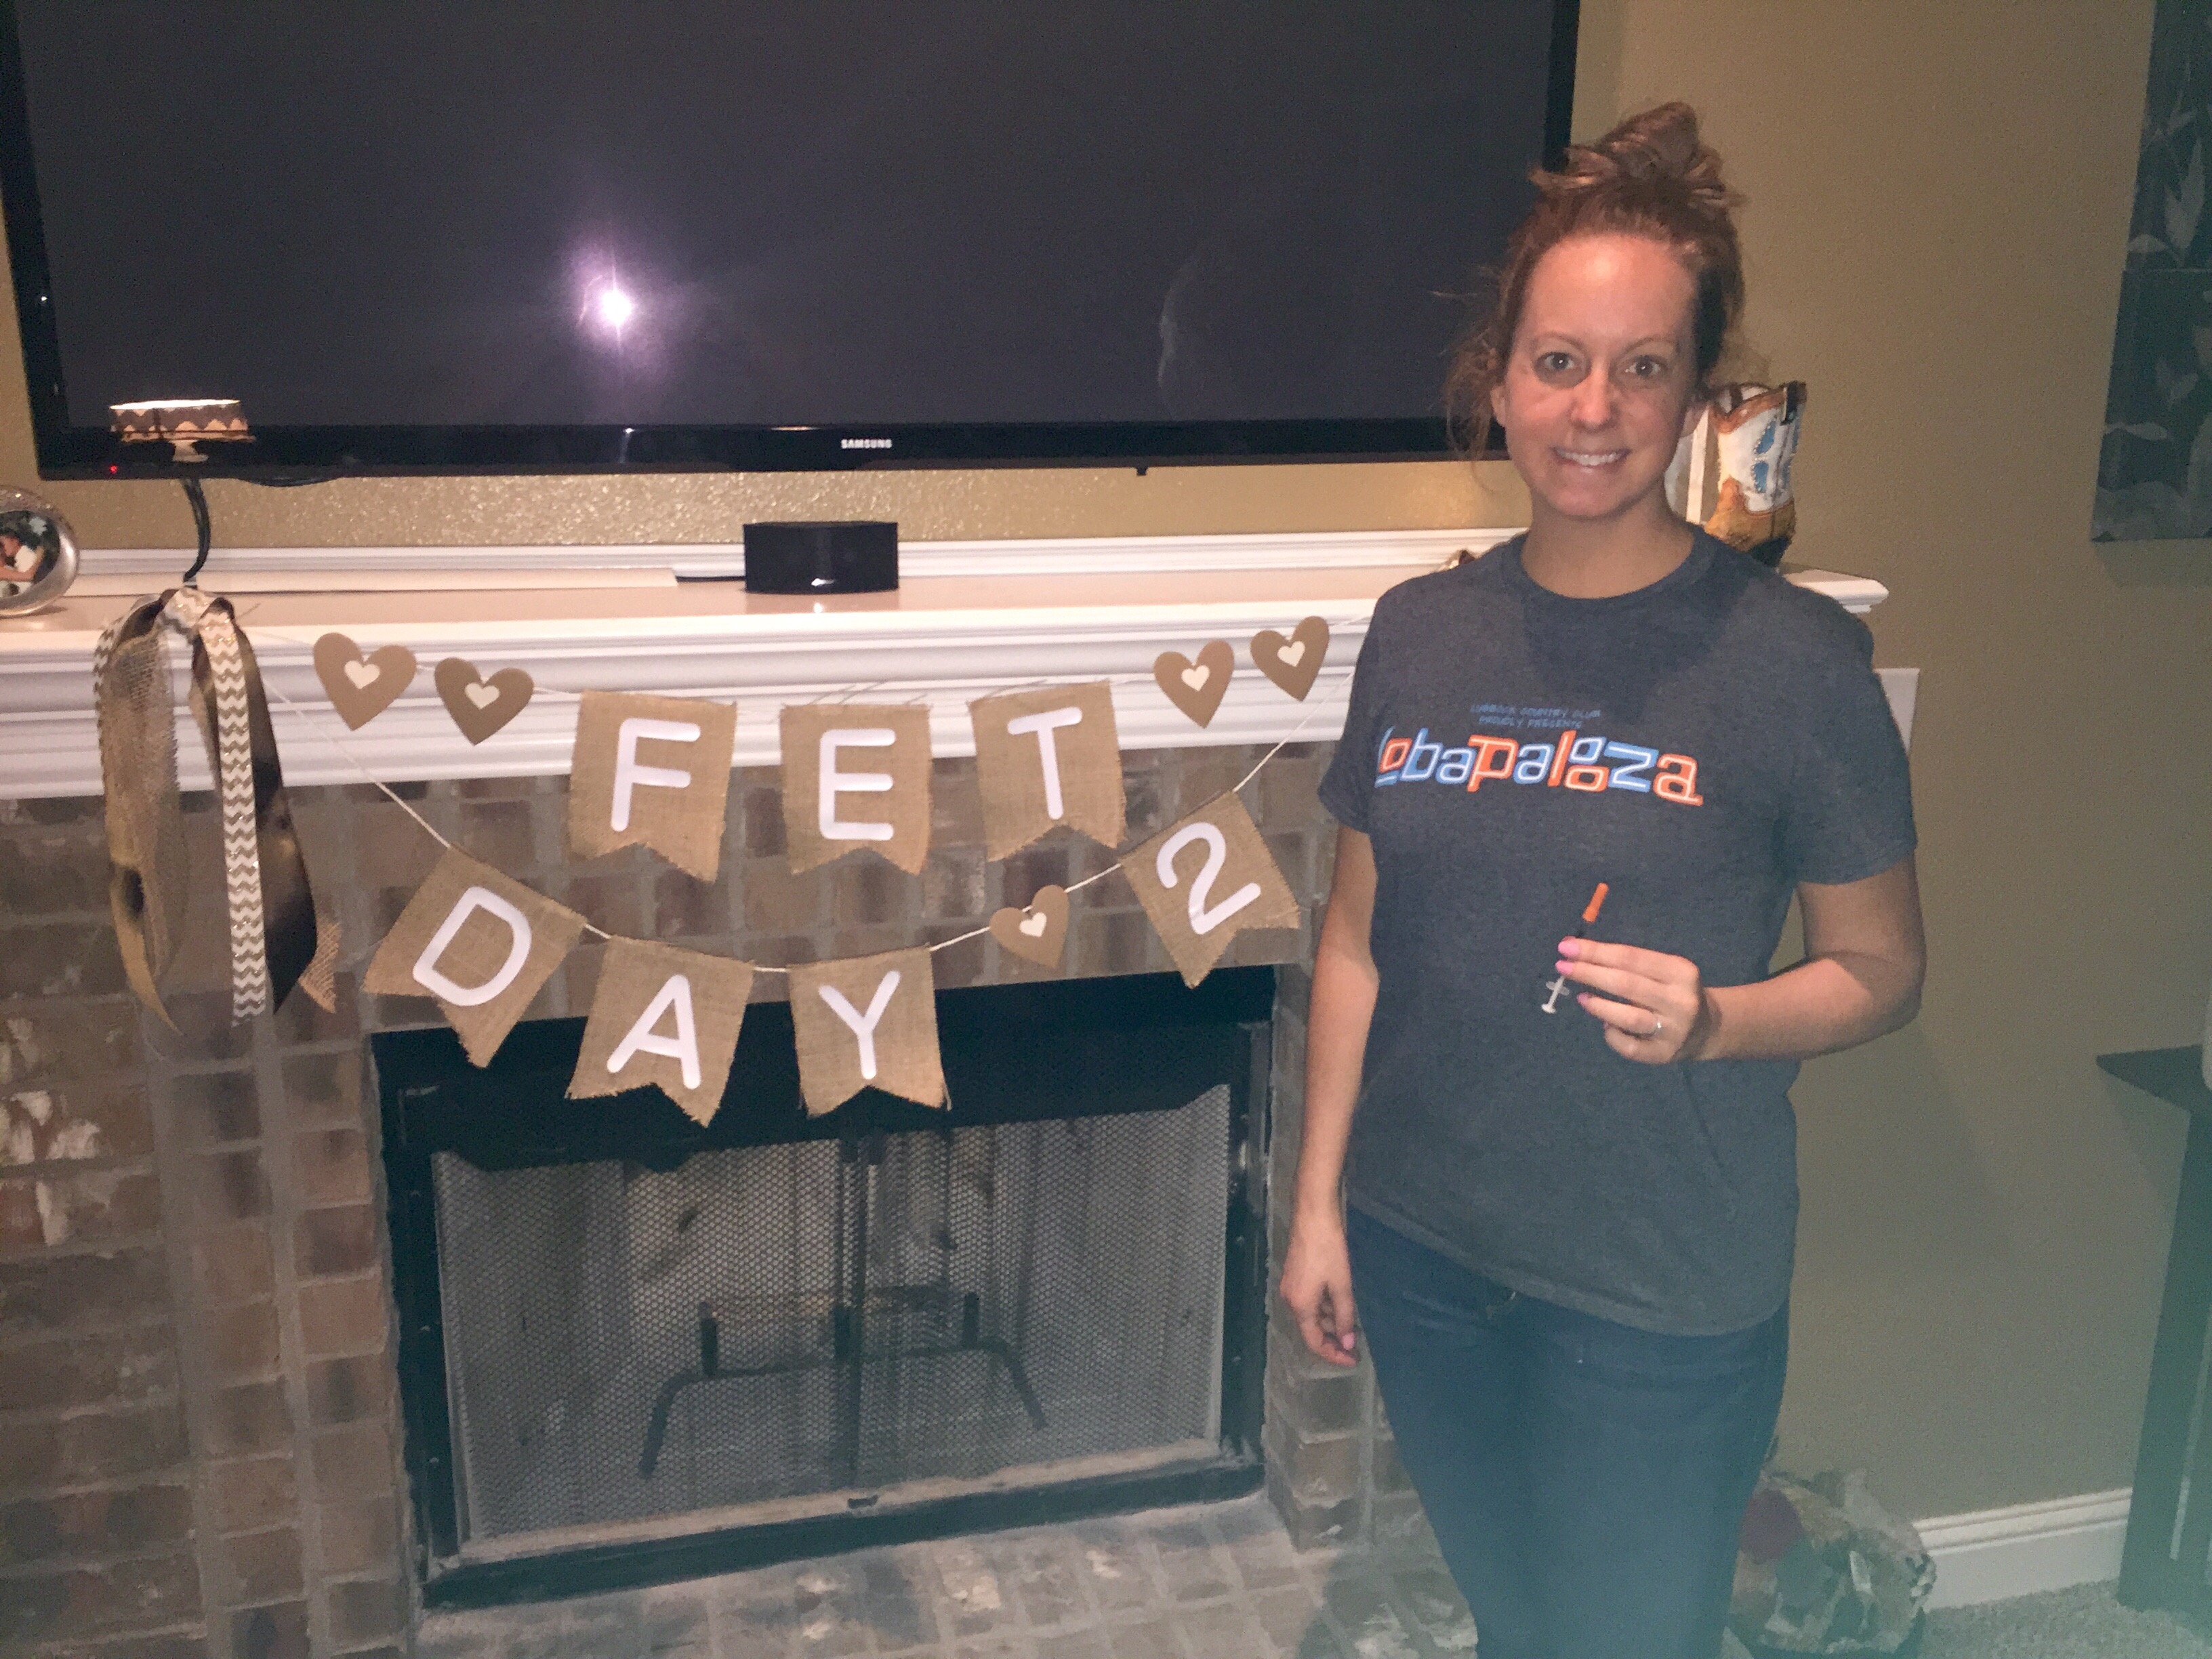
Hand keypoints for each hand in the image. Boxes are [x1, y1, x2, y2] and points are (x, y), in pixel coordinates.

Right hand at [1279, 1209, 1359, 1365]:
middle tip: (1356, 1344)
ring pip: (1312, 1313)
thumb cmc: (1327, 1250)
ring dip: (1331, 1320)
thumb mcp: (1341, 1285)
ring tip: (1352, 1323)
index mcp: (1300, 1305)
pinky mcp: (1295, 1275)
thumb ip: (1345, 1316)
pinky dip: (1325, 1306)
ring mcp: (1292, 1286)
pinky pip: (1310, 1300)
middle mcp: (1291, 1299)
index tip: (1352, 1359)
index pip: (1314, 1341)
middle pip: (1311, 1328)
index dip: (1333, 1354)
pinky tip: (1341, 1302)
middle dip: (1333, 1337)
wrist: (1313, 1215)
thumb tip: (1346, 1342)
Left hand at [1556, 936, 1715, 1063]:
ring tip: (1581, 998)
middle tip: (1562, 967)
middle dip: (1590, 973)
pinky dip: (1613, 1036)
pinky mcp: (1665, 1054)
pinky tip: (1605, 1026)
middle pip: (1627, 984)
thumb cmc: (1671, 991)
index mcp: (1681, 971)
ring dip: (1600, 1006)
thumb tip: (1579, 953)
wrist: (1706, 1029)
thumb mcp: (1663, 971)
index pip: (1631, 957)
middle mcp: (1680, 1000)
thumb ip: (1629, 963)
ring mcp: (1674, 1029)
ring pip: (1630, 1017)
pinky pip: (1631, 1047)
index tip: (1567, 947)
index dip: (1596, 951)